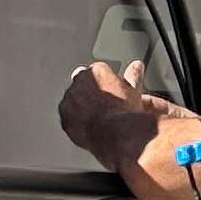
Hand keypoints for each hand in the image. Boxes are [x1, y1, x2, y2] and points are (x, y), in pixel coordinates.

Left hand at [57, 58, 189, 167]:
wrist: (114, 133)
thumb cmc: (125, 113)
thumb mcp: (133, 91)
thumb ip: (133, 76)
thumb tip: (137, 66)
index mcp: (97, 71)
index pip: (98, 71)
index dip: (105, 83)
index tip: (110, 91)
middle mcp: (80, 80)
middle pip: (82, 82)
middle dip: (90, 91)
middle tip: (102, 105)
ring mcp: (70, 97)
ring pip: (73, 98)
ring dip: (80, 104)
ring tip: (96, 118)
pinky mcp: (64, 114)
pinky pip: (67, 114)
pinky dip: (74, 119)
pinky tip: (86, 126)